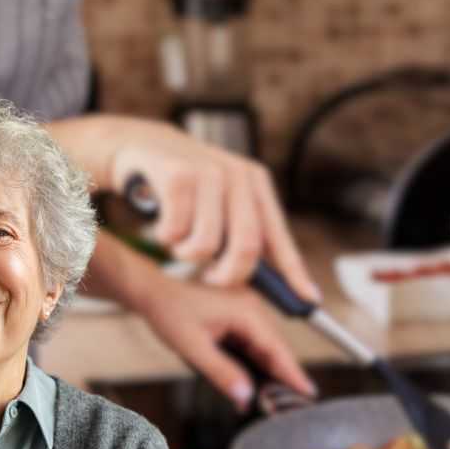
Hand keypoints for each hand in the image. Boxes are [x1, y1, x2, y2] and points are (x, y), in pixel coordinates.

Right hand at [104, 118, 320, 300]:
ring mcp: (209, 172)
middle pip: (246, 247)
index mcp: (256, 183)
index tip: (309, 301)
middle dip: (228, 275)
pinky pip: (177, 233)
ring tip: (180, 239)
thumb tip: (280, 283)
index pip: (279, 237)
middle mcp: (238, 175)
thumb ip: (246, 236)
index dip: (294, 272)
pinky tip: (162, 224)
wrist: (140, 147)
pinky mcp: (178, 175)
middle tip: (212, 279)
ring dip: (187, 254)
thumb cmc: (186, 188)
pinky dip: (166, 239)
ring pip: (207, 245)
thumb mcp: (222, 204)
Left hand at [137, 275, 316, 410]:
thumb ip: (221, 373)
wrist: (153, 293)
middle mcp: (251, 309)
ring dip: (272, 372)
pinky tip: (259, 383)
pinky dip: (258, 364)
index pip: (276, 348)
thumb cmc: (170, 313)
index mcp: (246, 312)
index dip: (293, 372)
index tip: (309, 392)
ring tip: (280, 399)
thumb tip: (245, 396)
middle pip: (276, 348)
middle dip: (285, 377)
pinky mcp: (238, 319)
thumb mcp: (193, 348)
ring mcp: (246, 313)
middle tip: (296, 405)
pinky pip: (254, 344)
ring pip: (266, 348)